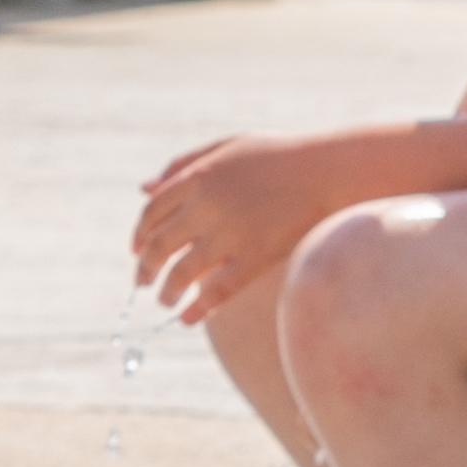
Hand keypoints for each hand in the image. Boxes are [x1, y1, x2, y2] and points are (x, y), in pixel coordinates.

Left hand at [131, 132, 346, 325]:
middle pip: (159, 246)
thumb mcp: (227, 147)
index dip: (139, 236)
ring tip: (164, 301)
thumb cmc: (279, 157)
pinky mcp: (256, 256)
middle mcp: (206, 206)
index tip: (135, 252)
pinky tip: (189, 319)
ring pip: (182, 273)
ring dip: (167, 292)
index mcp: (197, 176)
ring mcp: (230, 233)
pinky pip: (218, 291)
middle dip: (145, 269)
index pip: (151, 213)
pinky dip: (199, 309)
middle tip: (142, 284)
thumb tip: (143, 188)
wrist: (331, 172)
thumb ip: (182, 164)